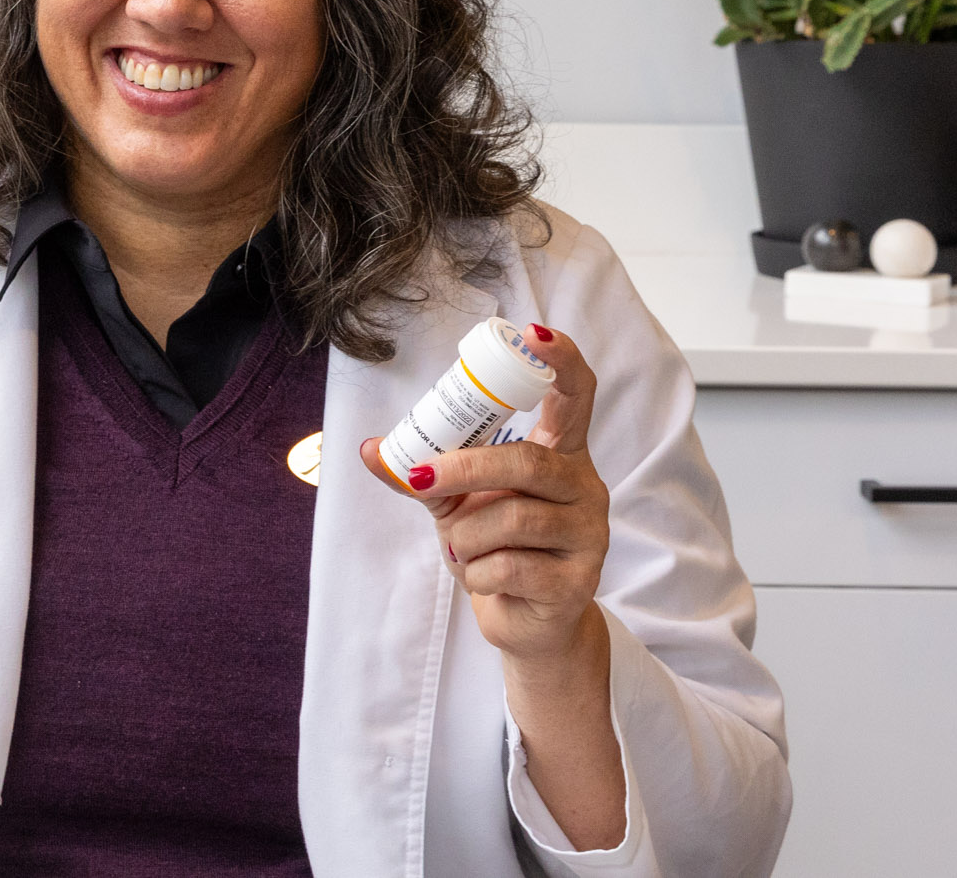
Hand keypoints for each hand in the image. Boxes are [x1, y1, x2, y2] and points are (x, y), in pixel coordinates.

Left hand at [359, 324, 608, 664]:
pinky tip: (483, 577)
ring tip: (459, 549)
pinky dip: (479, 573)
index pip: (575, 395)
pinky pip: (512, 565)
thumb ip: (422, 473)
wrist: (524, 621)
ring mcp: (589, 533)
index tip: (533, 336)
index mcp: (559, 453)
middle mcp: (584, 486)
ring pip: (513, 517)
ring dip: (465, 536)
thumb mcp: (455, 503)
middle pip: (527, 460)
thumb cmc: (494, 547)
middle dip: (464, 470)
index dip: (560, 361)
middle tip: (422, 482)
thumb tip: (368, 449)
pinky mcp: (579, 581)